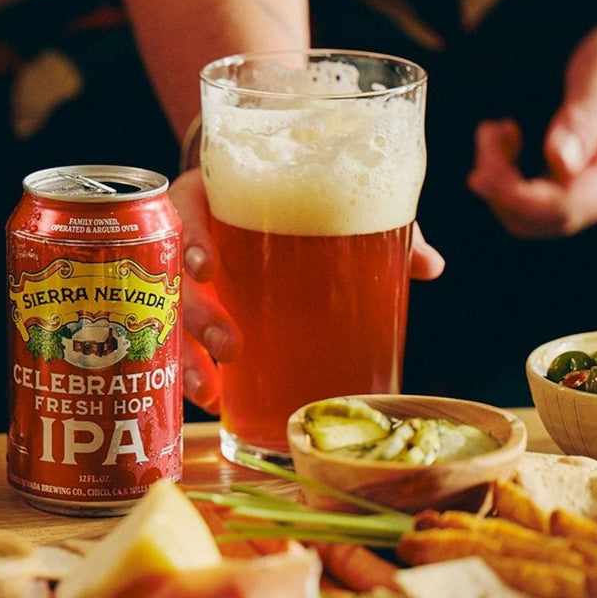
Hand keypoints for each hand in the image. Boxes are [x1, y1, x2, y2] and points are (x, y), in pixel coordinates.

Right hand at [172, 168, 443, 412]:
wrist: (270, 193)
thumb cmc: (297, 194)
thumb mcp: (331, 199)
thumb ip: (372, 221)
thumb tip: (428, 266)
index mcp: (213, 197)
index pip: (185, 210)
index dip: (189, 238)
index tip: (207, 266)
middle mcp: (188, 237)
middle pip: (172, 276)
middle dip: (195, 315)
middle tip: (228, 346)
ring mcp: (184, 279)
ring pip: (168, 317)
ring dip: (187, 356)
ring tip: (212, 392)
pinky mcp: (192, 311)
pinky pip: (178, 341)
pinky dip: (193, 373)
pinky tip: (214, 403)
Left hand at [467, 11, 596, 237]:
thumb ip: (586, 117)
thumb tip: (560, 162)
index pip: (563, 208)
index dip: (515, 192)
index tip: (495, 142)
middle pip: (534, 222)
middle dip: (497, 186)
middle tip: (492, 130)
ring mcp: (584, 189)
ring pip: (522, 217)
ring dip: (496, 181)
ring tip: (498, 129)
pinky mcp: (567, 181)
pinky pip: (524, 201)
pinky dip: (501, 177)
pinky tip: (504, 137)